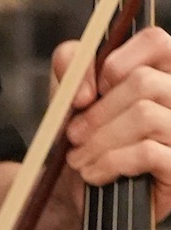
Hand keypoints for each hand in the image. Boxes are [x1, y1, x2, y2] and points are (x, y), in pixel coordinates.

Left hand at [52, 24, 170, 220]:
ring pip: (145, 115)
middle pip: (144, 81)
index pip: (156, 40)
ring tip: (78, 158)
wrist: (83, 188)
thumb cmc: (84, 130)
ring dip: (100, 139)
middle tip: (73, 133)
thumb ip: (71, 62)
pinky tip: (95, 174)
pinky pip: (149, 152)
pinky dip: (111, 162)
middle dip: (98, 111)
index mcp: (163, 70)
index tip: (90, 91)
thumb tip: (86, 90)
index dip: (117, 62)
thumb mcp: (68, 88)